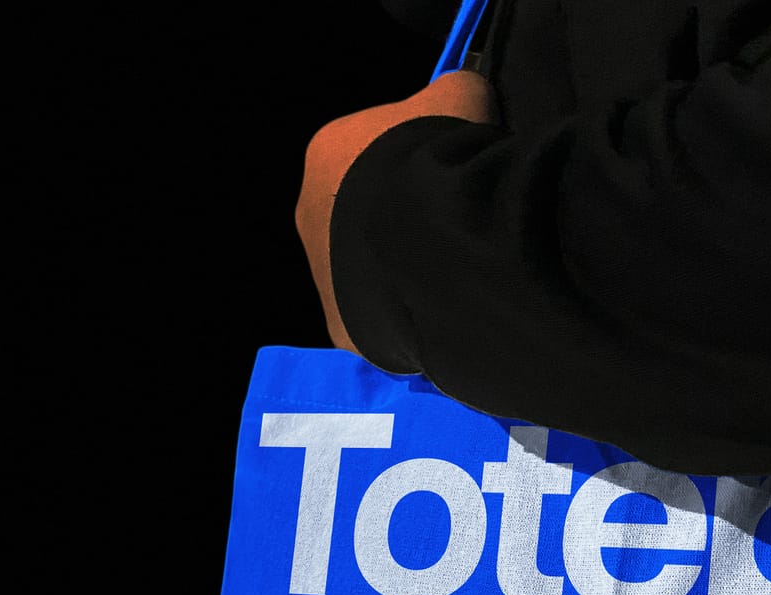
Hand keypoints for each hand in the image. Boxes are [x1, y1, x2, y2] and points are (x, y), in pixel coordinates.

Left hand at [296, 70, 497, 352]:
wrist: (428, 237)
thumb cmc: (435, 156)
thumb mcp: (459, 96)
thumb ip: (454, 92)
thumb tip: (461, 94)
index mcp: (327, 152)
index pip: (374, 155)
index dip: (418, 166)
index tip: (452, 177)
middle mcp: (309, 212)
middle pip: (364, 216)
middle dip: (404, 222)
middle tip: (453, 227)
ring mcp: (321, 275)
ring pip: (369, 270)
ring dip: (403, 269)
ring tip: (452, 272)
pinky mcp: (342, 326)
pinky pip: (378, 318)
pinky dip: (406, 315)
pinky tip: (442, 307)